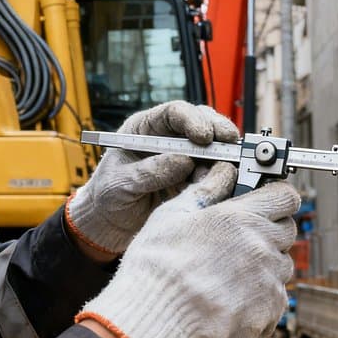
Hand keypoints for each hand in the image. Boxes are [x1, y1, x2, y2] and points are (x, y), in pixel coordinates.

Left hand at [66, 101, 239, 255]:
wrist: (110, 224)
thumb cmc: (106, 196)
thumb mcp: (120, 183)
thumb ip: (149, 171)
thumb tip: (183, 160)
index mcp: (145, 129)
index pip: (173, 113)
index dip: (192, 119)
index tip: (203, 136)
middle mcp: (168, 139)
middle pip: (201, 123)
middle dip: (218, 132)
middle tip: (231, 145)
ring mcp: (184, 158)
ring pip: (213, 149)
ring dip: (221, 159)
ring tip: (220, 174)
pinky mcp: (193, 179)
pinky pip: (213, 174)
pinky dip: (219, 178)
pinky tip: (218, 186)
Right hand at [77, 162, 300, 337]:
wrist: (157, 319)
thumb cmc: (157, 268)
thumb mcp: (171, 215)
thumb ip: (204, 191)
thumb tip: (221, 174)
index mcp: (241, 218)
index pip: (285, 196)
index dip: (277, 195)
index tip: (266, 199)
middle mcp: (261, 248)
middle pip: (287, 229)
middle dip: (270, 229)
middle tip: (241, 236)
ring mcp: (268, 282)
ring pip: (282, 264)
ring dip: (265, 263)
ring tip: (230, 270)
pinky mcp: (269, 312)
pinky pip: (276, 296)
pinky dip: (261, 293)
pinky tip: (232, 294)